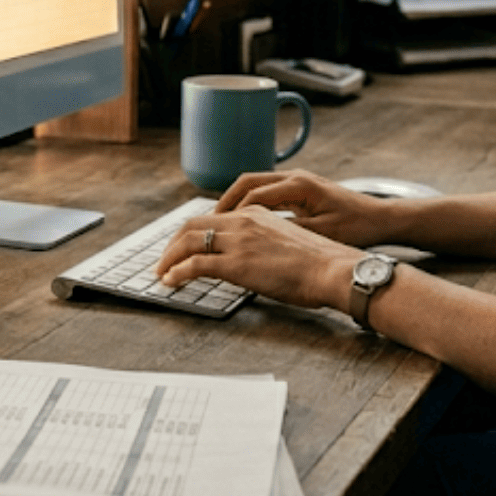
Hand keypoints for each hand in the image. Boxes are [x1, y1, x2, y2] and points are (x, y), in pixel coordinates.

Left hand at [151, 204, 362, 312]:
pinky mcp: (236, 264)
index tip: (184, 246)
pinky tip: (171, 281)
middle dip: (174, 243)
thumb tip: (250, 257)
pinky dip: (177, 272)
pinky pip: (195, 265)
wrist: (334, 270)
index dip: (192, 232)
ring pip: (189, 243)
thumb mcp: (287, 240)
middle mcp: (244, 221)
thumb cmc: (321, 263)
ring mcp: (238, 242)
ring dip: (169, 258)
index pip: (213, 218)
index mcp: (256, 214)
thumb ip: (263, 241)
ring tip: (162, 272)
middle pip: (193, 225)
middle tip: (165, 259)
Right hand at [214, 169, 407, 249]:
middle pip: (246, 183)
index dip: (231, 213)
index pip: (252, 194)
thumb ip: (289, 233)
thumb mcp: (322, 234)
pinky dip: (248, 205)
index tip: (216, 230)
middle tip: (207, 223)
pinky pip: (265, 192)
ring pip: (253, 186)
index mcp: (299, 185)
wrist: (383, 219)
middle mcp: (295, 177)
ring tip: (218, 224)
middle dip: (223, 203)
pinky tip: (241, 222)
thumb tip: (257, 240)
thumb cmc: (359, 227)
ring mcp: (296, 181)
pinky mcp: (299, 190)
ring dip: (234, 203)